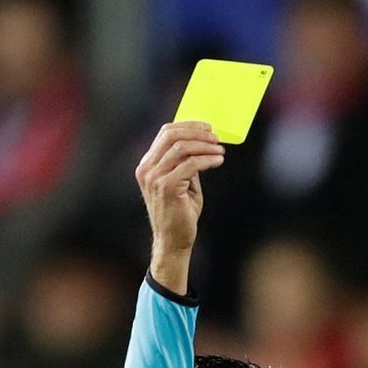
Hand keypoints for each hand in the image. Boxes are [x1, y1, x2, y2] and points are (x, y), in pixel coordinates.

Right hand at [135, 120, 222, 290]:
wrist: (174, 241)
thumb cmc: (180, 214)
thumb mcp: (183, 183)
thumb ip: (186, 163)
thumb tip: (202, 144)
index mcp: (147, 165)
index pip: (164, 134)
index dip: (187, 126)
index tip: (207, 127)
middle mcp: (147, 169)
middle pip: (171, 136)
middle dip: (196, 132)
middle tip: (216, 137)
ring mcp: (154, 177)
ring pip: (181, 148)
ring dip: (204, 146)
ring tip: (220, 150)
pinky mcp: (167, 187)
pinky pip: (190, 165)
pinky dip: (207, 160)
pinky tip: (218, 161)